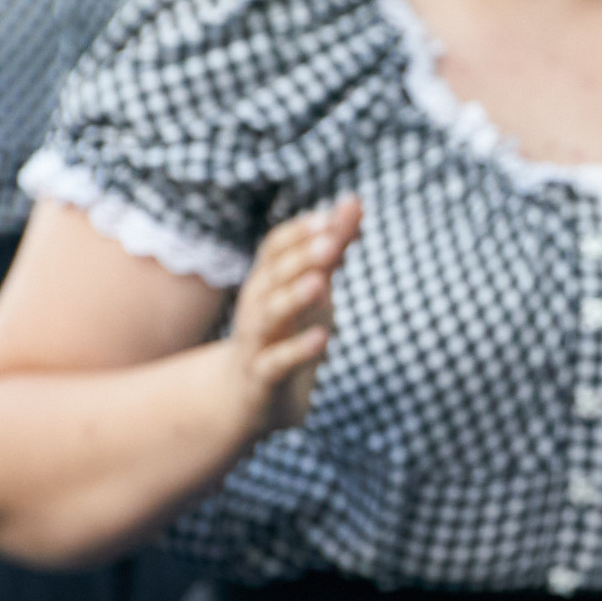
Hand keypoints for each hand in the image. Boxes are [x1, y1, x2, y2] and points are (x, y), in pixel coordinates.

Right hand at [226, 195, 358, 435]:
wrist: (246, 397)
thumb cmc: (286, 332)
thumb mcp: (312, 288)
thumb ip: (333, 249)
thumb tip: (355, 203)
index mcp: (266, 281)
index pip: (275, 247)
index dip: (301, 231)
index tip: (334, 215)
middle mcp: (256, 306)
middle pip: (273, 275)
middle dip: (302, 256)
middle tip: (332, 240)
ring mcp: (257, 341)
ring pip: (270, 315)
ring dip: (293, 297)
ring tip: (321, 283)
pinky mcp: (263, 377)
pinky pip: (276, 362)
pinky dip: (297, 350)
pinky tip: (322, 338)